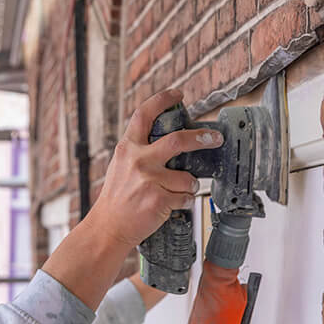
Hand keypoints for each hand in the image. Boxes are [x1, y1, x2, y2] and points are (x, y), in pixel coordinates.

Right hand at [87, 88, 223, 249]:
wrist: (108, 227)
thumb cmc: (116, 199)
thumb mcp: (121, 166)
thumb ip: (140, 152)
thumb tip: (168, 142)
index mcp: (128, 148)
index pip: (144, 114)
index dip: (163, 100)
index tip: (177, 95)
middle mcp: (138, 161)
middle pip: (178, 140)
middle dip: (201, 137)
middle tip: (214, 138)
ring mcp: (149, 180)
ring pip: (187, 177)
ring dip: (190, 185)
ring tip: (179, 191)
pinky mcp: (158, 199)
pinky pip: (185, 198)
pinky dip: (184, 202)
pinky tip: (172, 206)